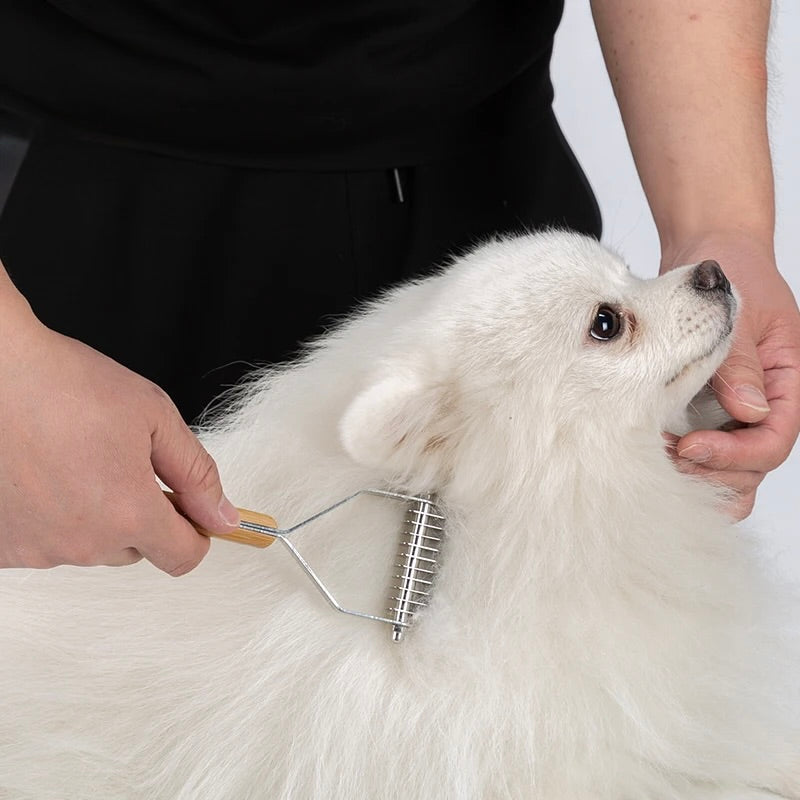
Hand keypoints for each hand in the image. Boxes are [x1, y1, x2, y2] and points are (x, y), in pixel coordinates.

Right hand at [0, 299, 239, 573]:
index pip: (183, 556)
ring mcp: (36, 549)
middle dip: (141, 516)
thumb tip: (222, 516)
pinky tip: (41, 475)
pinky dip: (51, 518)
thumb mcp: (154, 418)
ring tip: (74, 461)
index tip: (187, 507)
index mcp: (128, 514)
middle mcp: (82, 543)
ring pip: (89, 545)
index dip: (195, 532)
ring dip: (93, 516)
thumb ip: (196, 474)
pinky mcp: (1, 547)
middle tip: (120, 464)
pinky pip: (46, 542)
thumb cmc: (66, 385)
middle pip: (136, 550)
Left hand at [662, 232, 799, 519]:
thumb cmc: (734, 273)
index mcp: (786, 382)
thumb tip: (749, 410)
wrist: (710, 251)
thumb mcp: (743, 314)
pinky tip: (653, 452)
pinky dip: (683, 462)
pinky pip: (702, 452)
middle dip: (713, 471)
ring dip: (697, 473)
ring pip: (729, 469)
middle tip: (667, 455)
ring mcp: (733, 411)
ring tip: (657, 456)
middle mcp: (763, 403)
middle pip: (753, 466)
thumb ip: (742, 364)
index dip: (735, 454)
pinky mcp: (705, 410)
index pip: (773, 441)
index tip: (689, 445)